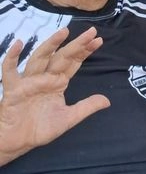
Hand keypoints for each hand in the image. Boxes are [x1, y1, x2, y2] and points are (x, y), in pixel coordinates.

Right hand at [0, 27, 109, 164]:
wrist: (19, 141)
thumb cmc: (41, 128)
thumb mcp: (68, 118)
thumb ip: (86, 107)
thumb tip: (108, 100)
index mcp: (57, 82)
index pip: (73, 62)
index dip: (85, 51)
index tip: (98, 40)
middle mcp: (44, 77)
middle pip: (61, 57)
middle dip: (76, 45)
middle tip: (91, 32)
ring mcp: (29, 81)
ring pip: (39, 58)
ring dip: (50, 45)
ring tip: (63, 33)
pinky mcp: (14, 89)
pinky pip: (9, 71)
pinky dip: (11, 57)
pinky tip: (18, 43)